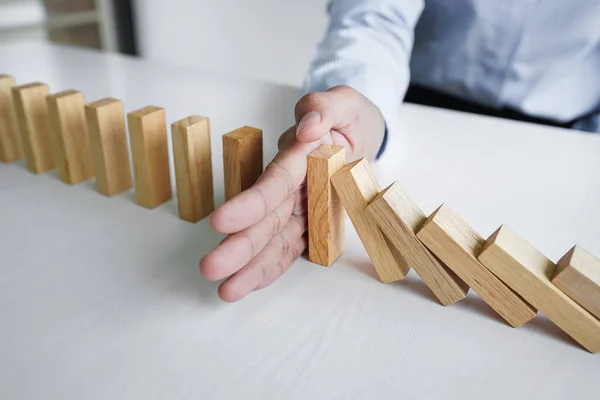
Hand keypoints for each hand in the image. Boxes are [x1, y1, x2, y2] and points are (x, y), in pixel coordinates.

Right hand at [200, 85, 385, 301]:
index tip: (222, 223)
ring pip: (273, 239)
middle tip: (211, 269)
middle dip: (239, 245)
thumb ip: (324, 107)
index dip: (249, 204)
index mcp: (297, 158)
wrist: (360, 134)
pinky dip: (273, 266)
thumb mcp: (345, 103)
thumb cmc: (350, 117)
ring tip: (226, 291)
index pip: (272, 183)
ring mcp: (299, 207)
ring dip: (250, 265)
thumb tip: (308, 126)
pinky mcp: (309, 222)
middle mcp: (292, 186)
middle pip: (265, 218)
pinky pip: (291, 247)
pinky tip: (251, 285)